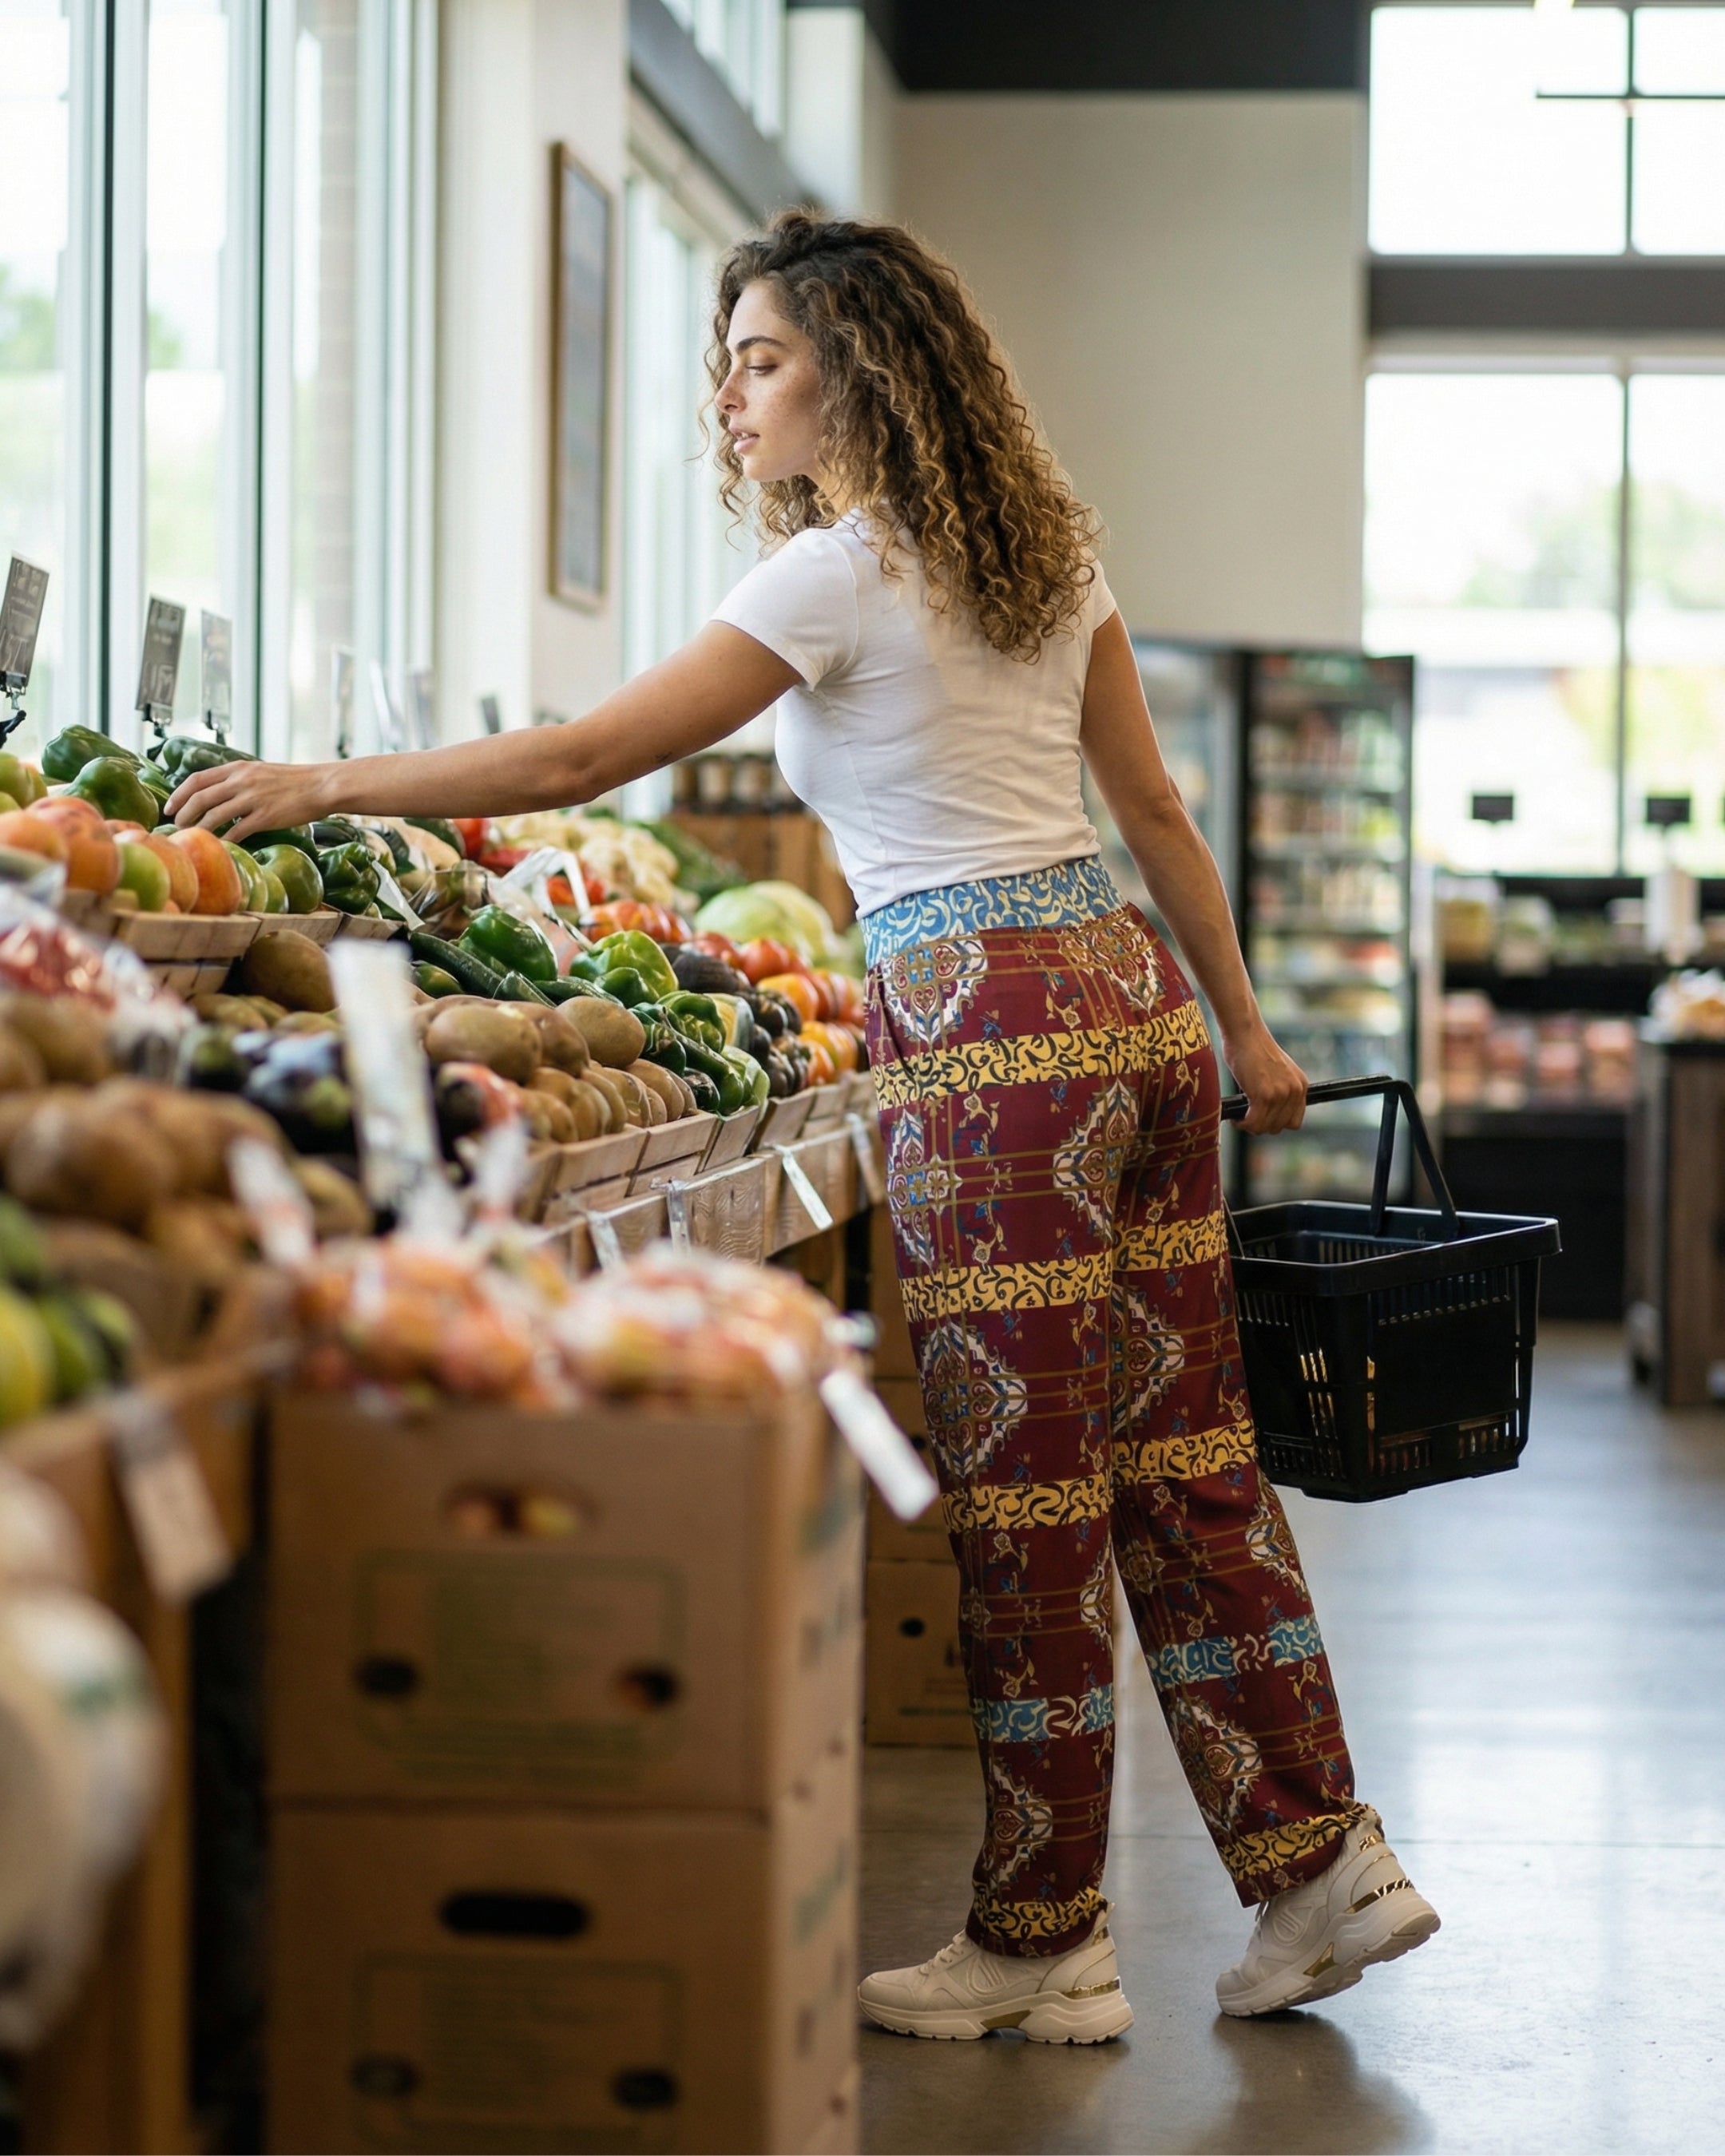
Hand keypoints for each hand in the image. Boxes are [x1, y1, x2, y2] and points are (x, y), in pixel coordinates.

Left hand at [167, 760, 337, 842]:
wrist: (321, 785)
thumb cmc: (293, 781)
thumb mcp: (260, 771)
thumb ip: (238, 779)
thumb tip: (218, 794)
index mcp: (238, 768)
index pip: (197, 779)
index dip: (178, 794)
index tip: (169, 807)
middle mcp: (241, 781)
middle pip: (200, 797)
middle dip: (183, 814)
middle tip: (176, 827)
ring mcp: (253, 798)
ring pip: (214, 815)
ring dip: (199, 828)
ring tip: (193, 838)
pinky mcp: (266, 816)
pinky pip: (237, 831)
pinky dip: (225, 840)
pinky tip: (220, 847)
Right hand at [1221, 1022, 1306, 1134]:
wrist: (1245, 1033)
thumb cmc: (1253, 1048)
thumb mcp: (1277, 1072)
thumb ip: (1280, 1090)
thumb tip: (1268, 1114)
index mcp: (1301, 1085)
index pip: (1294, 1122)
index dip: (1275, 1123)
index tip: (1261, 1118)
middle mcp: (1295, 1091)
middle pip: (1279, 1127)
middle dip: (1261, 1125)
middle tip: (1246, 1117)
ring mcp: (1280, 1094)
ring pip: (1265, 1128)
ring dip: (1250, 1125)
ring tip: (1240, 1116)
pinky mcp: (1264, 1095)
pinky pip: (1253, 1123)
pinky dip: (1242, 1124)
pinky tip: (1236, 1118)